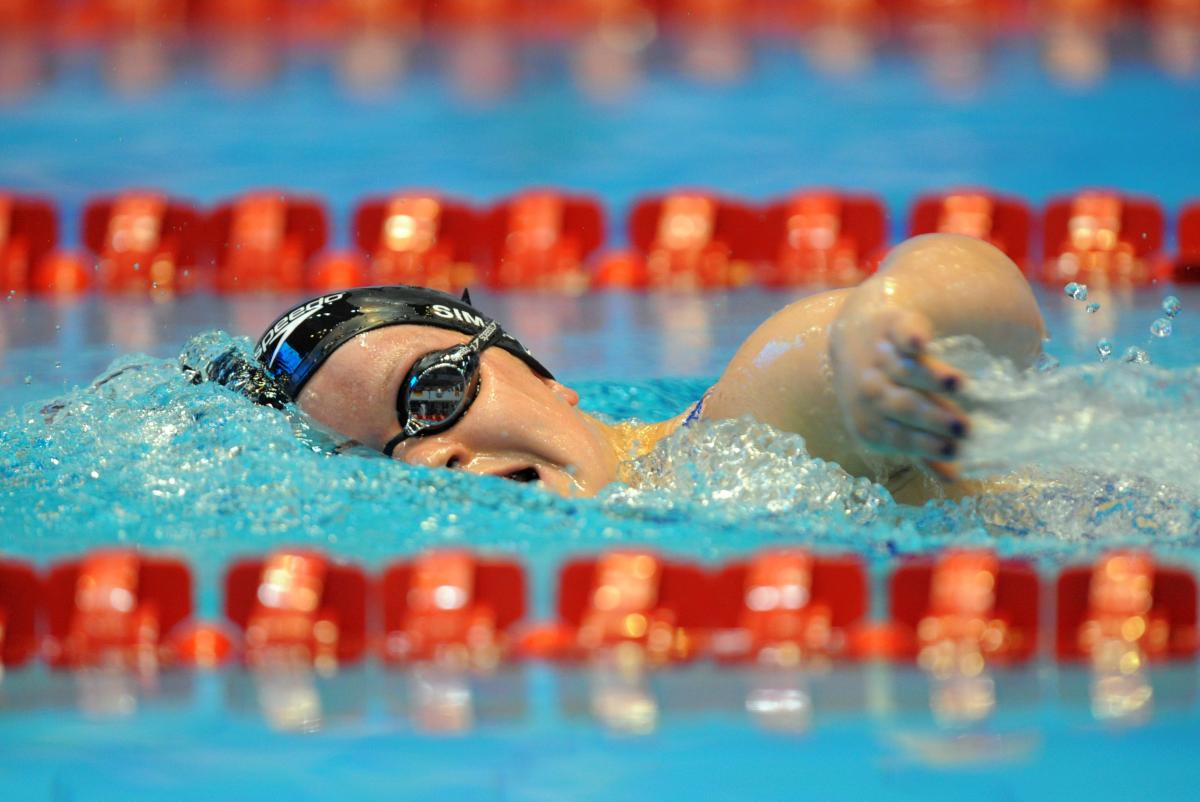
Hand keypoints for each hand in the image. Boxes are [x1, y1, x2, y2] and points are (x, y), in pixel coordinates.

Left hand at [831, 305, 969, 480]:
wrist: (854, 338)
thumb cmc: (884, 392)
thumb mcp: (896, 425)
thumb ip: (923, 449)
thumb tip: (955, 477)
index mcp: (867, 423)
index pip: (898, 437)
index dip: (926, 444)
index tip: (955, 449)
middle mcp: (867, 391)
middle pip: (901, 405)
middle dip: (933, 418)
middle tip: (965, 427)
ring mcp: (877, 356)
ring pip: (902, 371)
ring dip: (928, 378)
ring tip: (957, 385)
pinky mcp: (890, 324)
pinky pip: (899, 333)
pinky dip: (910, 337)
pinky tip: (921, 342)